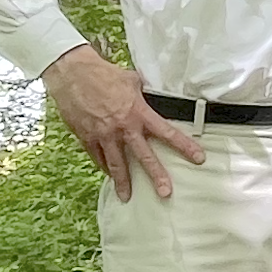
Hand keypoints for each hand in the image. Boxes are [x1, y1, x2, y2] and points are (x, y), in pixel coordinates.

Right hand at [47, 48, 203, 201]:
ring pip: (116, 164)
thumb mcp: (131, 80)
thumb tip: (152, 95)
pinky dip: (104, 166)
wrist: (73, 73)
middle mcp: (123, 127)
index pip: (167, 132)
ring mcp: (104, 135)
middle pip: (143, 156)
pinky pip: (97, 157)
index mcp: (138, 112)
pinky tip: (109, 174)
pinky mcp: (86, 137)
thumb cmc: (102, 74)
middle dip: (156, 175)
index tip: (198, 158)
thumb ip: (143, 94)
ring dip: (123, 182)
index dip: (184, 146)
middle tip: (165, 193)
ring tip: (127, 197)